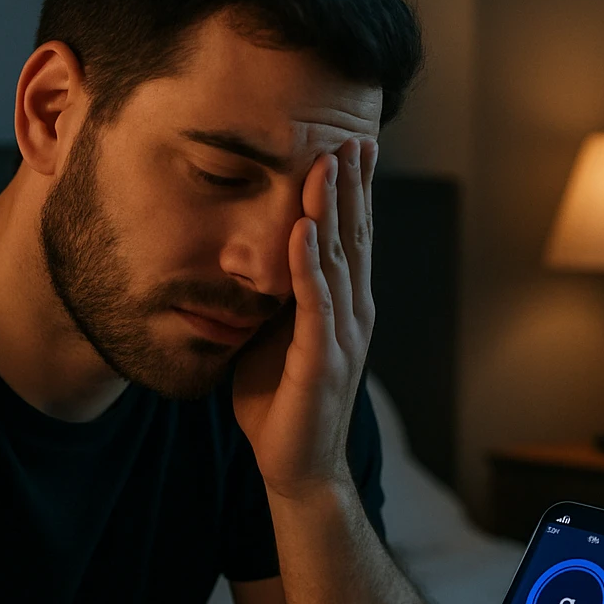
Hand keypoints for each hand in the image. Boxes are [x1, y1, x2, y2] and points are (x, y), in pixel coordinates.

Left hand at [233, 137, 376, 498]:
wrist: (295, 467)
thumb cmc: (280, 403)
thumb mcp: (272, 335)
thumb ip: (273, 297)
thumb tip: (248, 258)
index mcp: (343, 306)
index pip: (352, 237)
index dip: (353, 192)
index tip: (351, 145)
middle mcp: (352, 313)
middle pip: (356, 237)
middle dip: (353, 186)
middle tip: (354, 136)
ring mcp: (342, 336)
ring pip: (341, 260)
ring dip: (333, 211)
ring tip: (327, 165)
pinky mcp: (322, 360)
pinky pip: (316, 302)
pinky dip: (310, 264)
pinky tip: (304, 230)